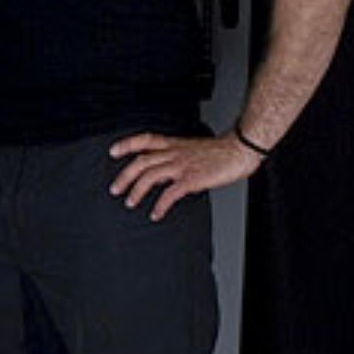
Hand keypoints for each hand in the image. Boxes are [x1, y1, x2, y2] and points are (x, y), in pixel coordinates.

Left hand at [108, 131, 262, 220]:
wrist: (240, 150)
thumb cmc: (220, 151)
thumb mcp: (191, 149)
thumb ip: (174, 158)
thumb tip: (159, 174)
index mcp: (174, 144)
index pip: (145, 140)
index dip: (127, 144)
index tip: (113, 152)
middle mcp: (174, 153)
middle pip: (141, 161)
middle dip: (124, 176)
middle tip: (114, 189)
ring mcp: (182, 165)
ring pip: (150, 176)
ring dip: (137, 191)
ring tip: (130, 203)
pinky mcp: (192, 179)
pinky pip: (170, 193)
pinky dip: (160, 204)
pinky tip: (156, 214)